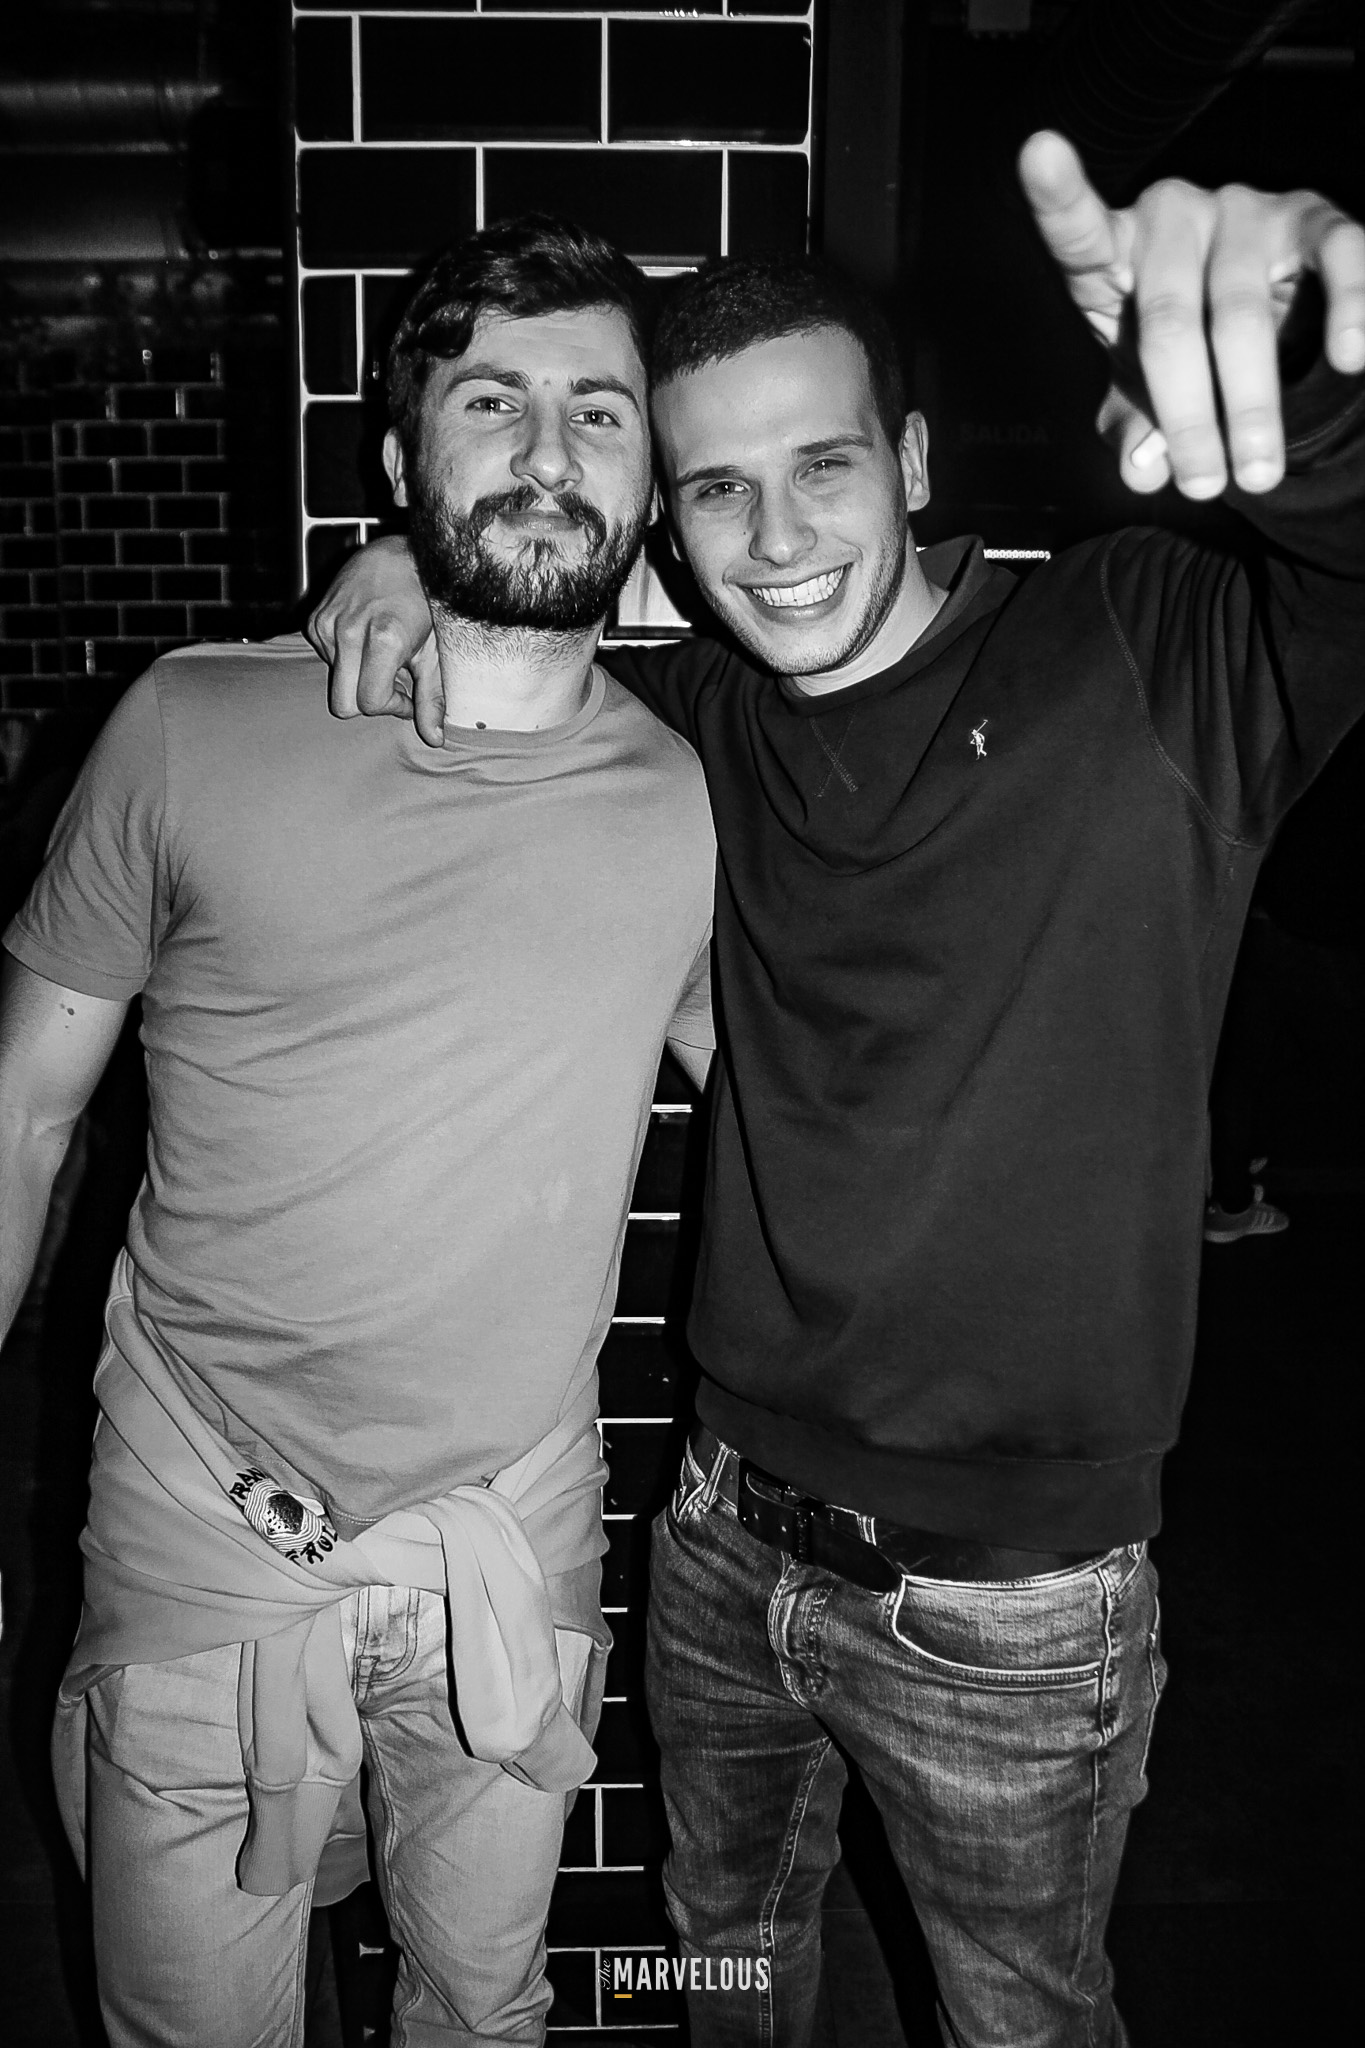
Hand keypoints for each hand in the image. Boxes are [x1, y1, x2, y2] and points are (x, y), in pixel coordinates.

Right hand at [307, 535, 447, 744]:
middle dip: (367, 700)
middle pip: (343, 703)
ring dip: (358, 676)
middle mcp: (348, 631)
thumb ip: (432, 698)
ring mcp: (327, 623)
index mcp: (383, 640)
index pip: (370, 703)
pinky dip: (347, 658)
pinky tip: (367, 638)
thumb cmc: (426, 601)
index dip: (391, 707)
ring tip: (384, 651)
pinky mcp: (315, 618)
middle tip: (393, 681)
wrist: (402, 554)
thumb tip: (434, 739)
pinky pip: (326, 659)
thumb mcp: (435, 651)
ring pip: (335, 681)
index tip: (407, 695)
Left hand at [1018, 129, 1364, 497]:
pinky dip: (1348, 312)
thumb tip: (1142, 470)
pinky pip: (1338, 259)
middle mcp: (1175, 217)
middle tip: (1202, 486)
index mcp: (1116, 253)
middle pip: (1168, 316)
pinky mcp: (1316, 219)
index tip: (1039, 152)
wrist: (1268, 327)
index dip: (1058, 195)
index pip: (1077, 231)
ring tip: (1257, 475)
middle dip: (1186, 413)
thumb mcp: (1143, 397)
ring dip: (1250, 405)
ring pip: (1240, 310)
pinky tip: (1348, 359)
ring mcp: (1246, 211)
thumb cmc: (1183, 357)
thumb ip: (1131, 433)